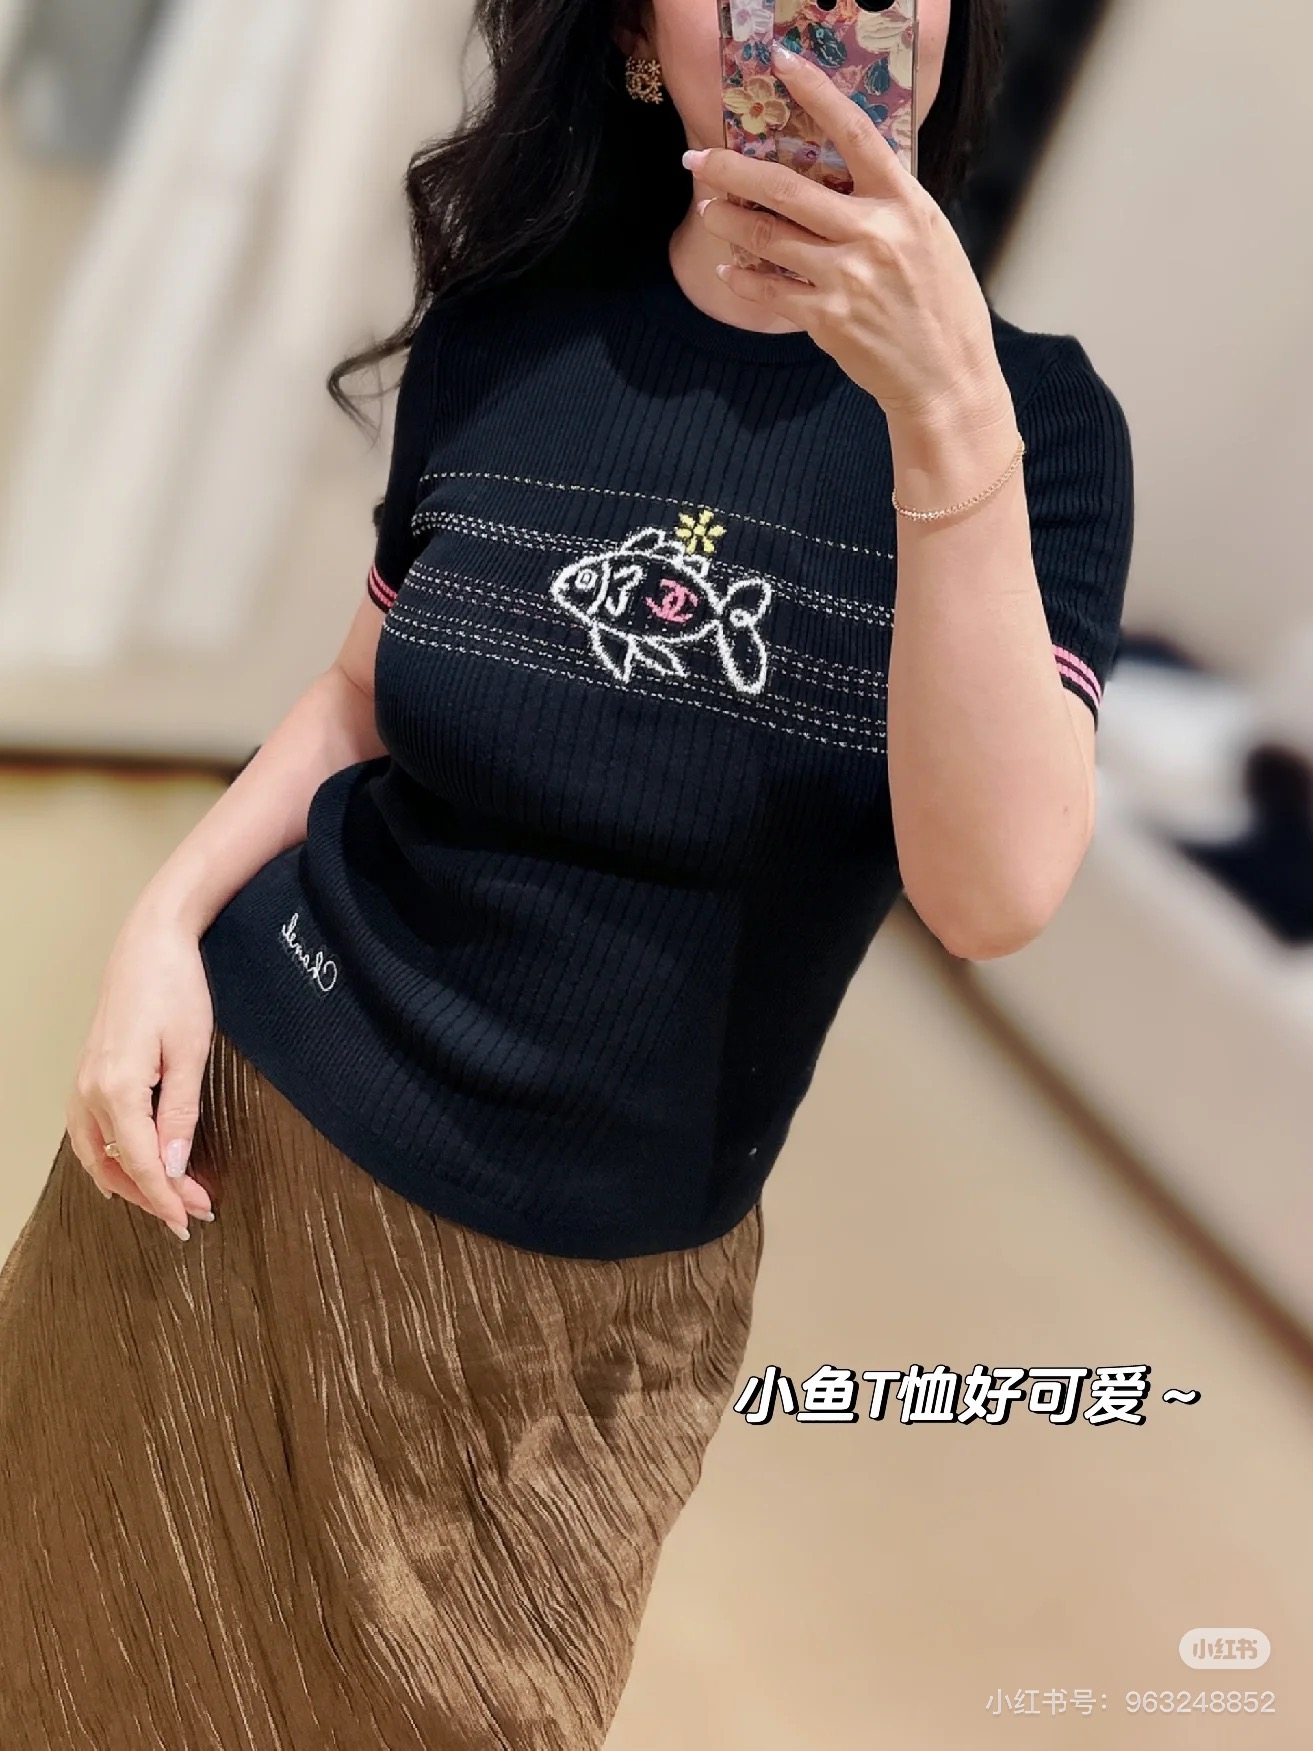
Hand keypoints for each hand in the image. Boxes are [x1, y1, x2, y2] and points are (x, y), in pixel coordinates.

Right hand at [66, 907, 215, 1237]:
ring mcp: (83, 1082)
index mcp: (116, 1089)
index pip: (140, 1162)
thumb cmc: (176, 989)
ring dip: (130, 1181)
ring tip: (169, 1198)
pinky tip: (127, 1169)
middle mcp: (90, 1091)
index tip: (191, 1220)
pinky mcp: (88, 1074)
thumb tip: (174, 1167)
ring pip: (96, 1154)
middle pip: (114, 1165)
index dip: (166, 1197)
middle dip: (153, 1195)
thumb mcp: (191, 1053)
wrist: (150, 944)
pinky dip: (110, 1158)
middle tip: (194, 1211)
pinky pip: (90, 1133)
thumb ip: (180, 1115)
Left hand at [685, 43, 1007, 431]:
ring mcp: (848, 277)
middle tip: (698, 159)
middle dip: (732, 170)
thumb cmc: (942, 307)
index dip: (817, 93)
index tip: (783, 63)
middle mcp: (875, 234)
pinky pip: (771, 291)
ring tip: (708, 209)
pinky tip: (728, 269)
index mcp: (906, 204)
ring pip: (769, 238)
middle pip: (787, 188)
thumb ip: (887, 206)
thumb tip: (842, 180)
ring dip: (730, 222)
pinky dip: (744, 278)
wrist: (947, 377)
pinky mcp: (828, 318)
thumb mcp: (930, 239)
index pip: (855, 133)